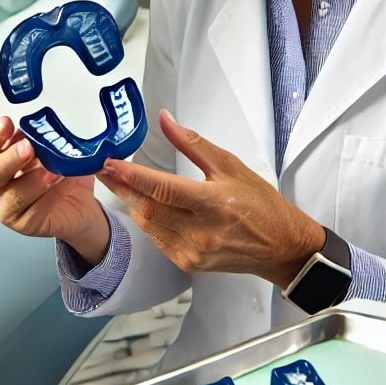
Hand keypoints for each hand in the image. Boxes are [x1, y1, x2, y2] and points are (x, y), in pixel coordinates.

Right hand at [0, 116, 108, 261]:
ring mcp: (8, 209)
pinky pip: (35, 211)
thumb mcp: (52, 151)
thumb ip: (40, 139)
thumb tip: (41, 125)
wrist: (82, 204)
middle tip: (28, 148)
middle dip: (10, 159)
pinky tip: (65, 183)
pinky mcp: (25, 225)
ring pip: (13, 196)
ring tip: (54, 170)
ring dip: (34, 181)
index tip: (7, 123)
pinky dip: (52, 196)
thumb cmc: (61, 174)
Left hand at [95, 110, 324, 288]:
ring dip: (134, 203)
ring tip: (123, 184)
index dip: (132, 176)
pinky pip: (158, 240)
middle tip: (104, 170)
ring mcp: (193, 251)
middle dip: (123, 188)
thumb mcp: (231, 166)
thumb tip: (165, 120)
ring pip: (149, 225)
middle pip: (148, 209)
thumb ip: (193, 143)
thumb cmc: (261, 204)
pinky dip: (149, 222)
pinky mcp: (189, 264)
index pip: (163, 188)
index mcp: (214, 203)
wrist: (281, 247)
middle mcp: (201, 231)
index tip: (109, 163)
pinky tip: (148, 207)